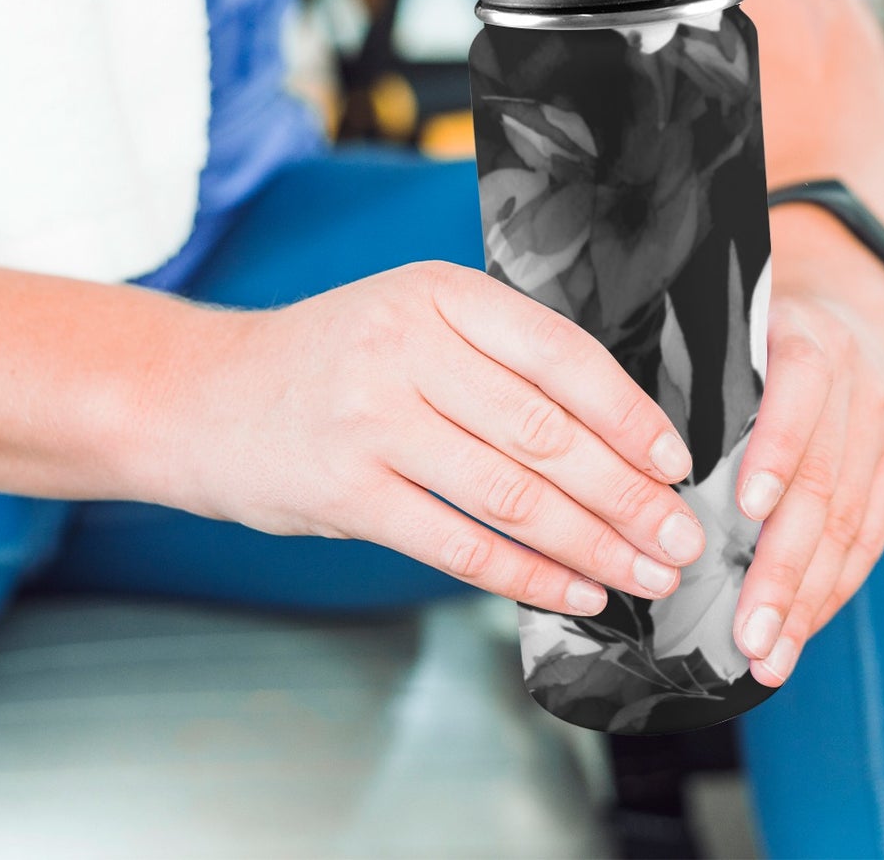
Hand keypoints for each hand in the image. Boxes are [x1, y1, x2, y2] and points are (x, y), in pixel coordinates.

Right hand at [159, 262, 706, 615]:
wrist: (203, 395)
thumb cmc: (334, 357)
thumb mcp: (414, 315)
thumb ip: (500, 355)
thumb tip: (617, 430)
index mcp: (442, 293)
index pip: (561, 354)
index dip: (628, 413)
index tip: (676, 461)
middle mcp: (409, 348)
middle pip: (546, 432)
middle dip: (628, 494)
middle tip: (680, 537)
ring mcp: (373, 421)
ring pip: (512, 493)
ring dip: (592, 542)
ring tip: (645, 573)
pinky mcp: (345, 492)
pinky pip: (457, 543)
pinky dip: (526, 575)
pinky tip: (574, 590)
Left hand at [731, 205, 883, 685]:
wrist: (842, 305)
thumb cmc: (757, 329)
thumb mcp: (731, 328)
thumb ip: (698, 378)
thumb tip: (632, 457)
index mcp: (808, 338)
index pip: (799, 391)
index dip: (776, 449)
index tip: (746, 508)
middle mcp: (858, 382)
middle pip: (824, 480)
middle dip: (783, 566)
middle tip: (748, 632)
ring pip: (851, 522)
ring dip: (808, 598)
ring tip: (771, 656)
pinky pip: (871, 536)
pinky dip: (834, 589)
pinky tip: (802, 630)